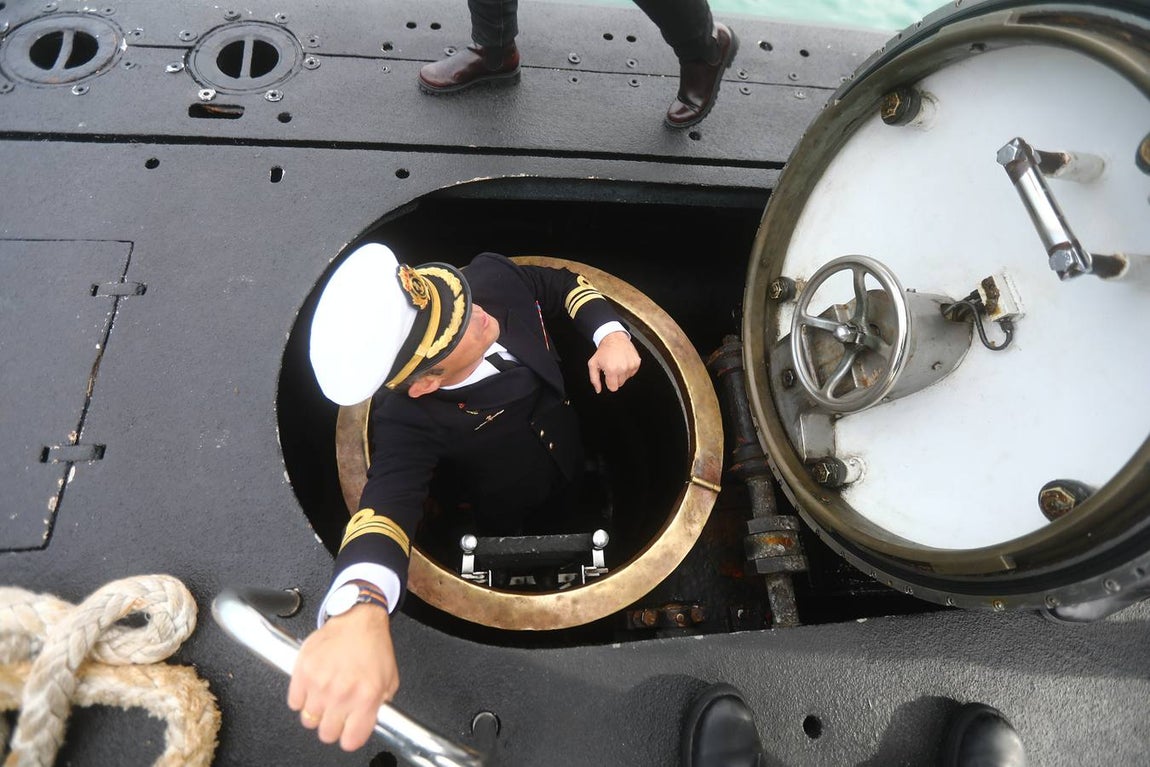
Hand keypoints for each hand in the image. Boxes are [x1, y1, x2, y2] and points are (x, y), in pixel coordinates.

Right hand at [288, 604, 397, 751]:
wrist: (358, 619)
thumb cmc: (374, 647)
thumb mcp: (389, 680)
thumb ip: (377, 707)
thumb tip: (363, 725)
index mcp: (366, 697)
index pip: (350, 740)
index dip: (349, 738)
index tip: (349, 732)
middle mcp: (342, 693)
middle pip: (326, 734)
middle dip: (332, 726)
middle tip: (336, 712)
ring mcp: (320, 683)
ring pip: (309, 719)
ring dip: (317, 712)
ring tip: (326, 696)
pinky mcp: (303, 671)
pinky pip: (294, 702)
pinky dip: (302, 698)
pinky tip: (314, 686)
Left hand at [588, 331, 640, 392]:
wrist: (614, 337)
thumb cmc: (604, 350)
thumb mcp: (593, 364)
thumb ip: (594, 379)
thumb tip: (598, 390)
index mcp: (612, 370)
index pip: (613, 388)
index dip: (609, 383)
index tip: (608, 376)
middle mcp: (622, 368)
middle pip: (620, 383)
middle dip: (615, 378)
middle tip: (612, 367)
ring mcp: (631, 365)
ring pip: (627, 378)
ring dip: (622, 373)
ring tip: (617, 363)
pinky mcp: (637, 362)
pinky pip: (632, 372)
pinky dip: (628, 369)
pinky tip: (623, 361)